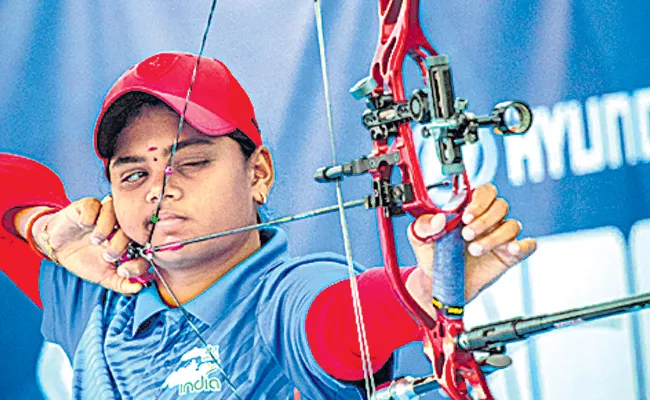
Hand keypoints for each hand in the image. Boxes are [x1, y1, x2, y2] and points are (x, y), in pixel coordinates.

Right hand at [28, 196, 149, 293]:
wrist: (58, 248)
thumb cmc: (85, 260)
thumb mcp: (104, 277)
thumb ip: (122, 283)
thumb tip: (139, 288)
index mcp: (128, 241)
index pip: (143, 244)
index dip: (138, 257)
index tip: (124, 270)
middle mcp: (119, 225)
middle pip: (131, 226)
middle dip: (121, 244)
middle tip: (108, 256)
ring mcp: (103, 214)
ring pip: (114, 211)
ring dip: (106, 227)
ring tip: (96, 241)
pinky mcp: (87, 206)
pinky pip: (94, 204)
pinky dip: (90, 215)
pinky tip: (83, 225)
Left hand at [406, 184, 536, 307]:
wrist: (439, 284)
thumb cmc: (433, 255)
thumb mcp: (420, 238)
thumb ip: (423, 225)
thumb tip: (439, 218)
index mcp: (468, 209)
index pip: (485, 192)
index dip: (478, 201)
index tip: (465, 216)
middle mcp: (487, 220)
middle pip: (500, 206)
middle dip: (484, 220)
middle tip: (466, 235)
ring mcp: (500, 237)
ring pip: (511, 225)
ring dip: (494, 237)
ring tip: (474, 250)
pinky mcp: (509, 255)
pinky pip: (527, 245)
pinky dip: (523, 245)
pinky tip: (511, 249)